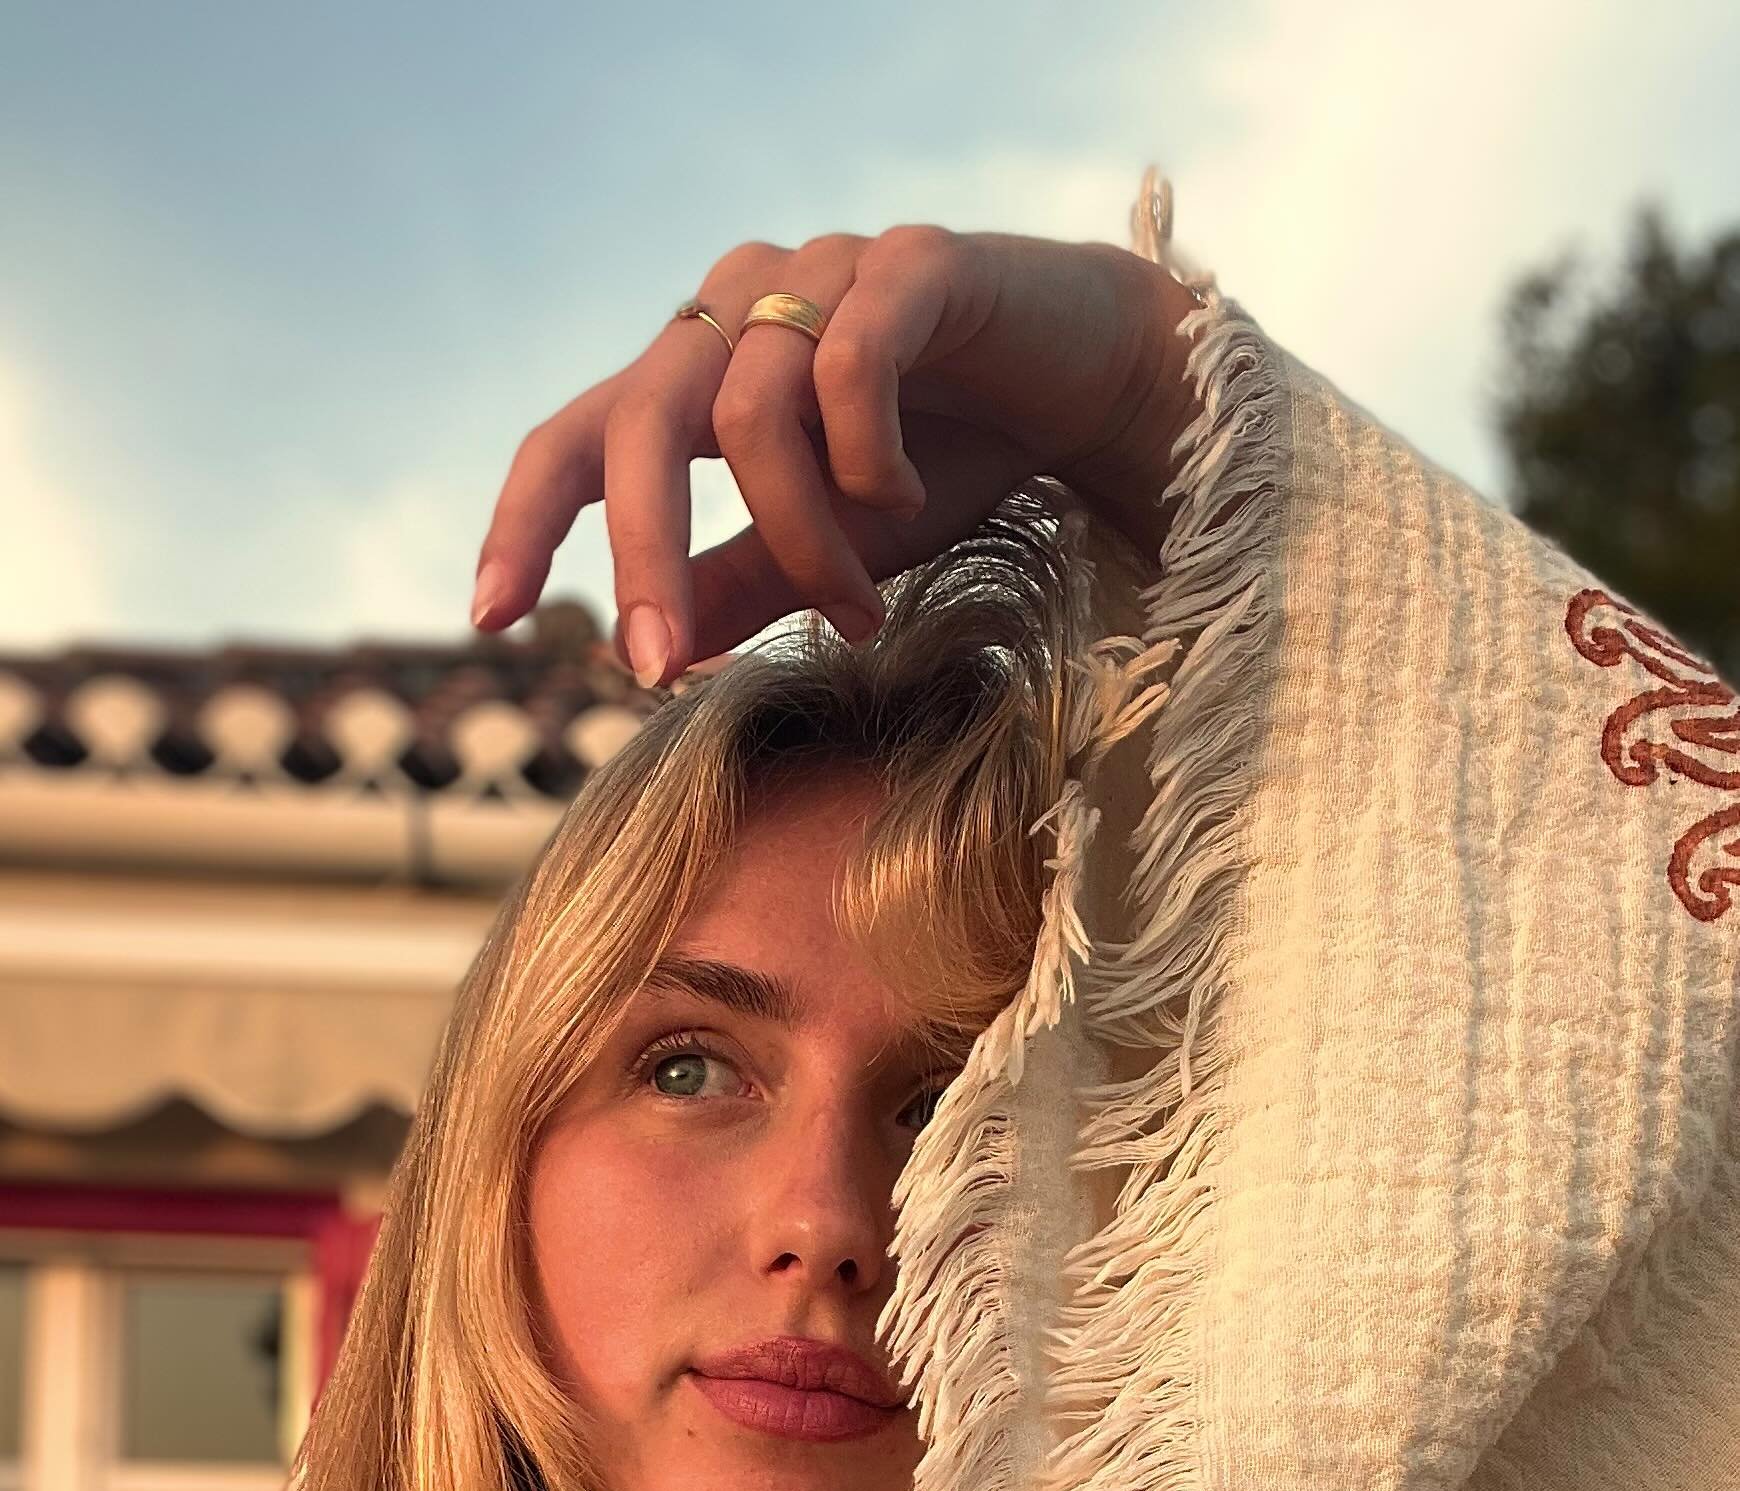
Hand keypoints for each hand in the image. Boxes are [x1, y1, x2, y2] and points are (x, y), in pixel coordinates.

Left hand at [470, 224, 1197, 685]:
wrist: (1089, 388)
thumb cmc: (948, 461)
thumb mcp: (829, 547)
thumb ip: (737, 585)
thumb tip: (646, 649)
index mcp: (699, 372)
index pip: (577, 434)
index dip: (523, 519)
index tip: (488, 614)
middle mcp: (740, 306)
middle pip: (641, 424)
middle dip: (640, 555)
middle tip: (653, 670)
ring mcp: (819, 272)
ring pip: (754, 416)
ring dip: (803, 538)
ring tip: (862, 600)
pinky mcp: (909, 262)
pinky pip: (850, 363)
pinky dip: (867, 458)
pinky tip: (909, 495)